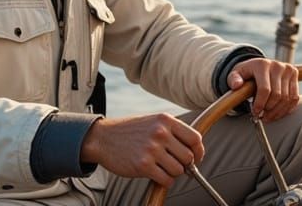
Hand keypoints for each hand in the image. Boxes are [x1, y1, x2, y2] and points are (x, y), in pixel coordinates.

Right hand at [79, 114, 203, 187]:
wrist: (102, 138)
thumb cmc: (129, 131)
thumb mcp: (152, 122)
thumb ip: (172, 132)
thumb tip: (194, 151)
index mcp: (165, 120)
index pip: (195, 138)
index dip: (199, 152)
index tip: (196, 158)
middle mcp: (160, 133)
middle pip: (188, 157)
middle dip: (185, 165)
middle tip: (177, 166)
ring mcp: (152, 149)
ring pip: (178, 170)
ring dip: (173, 173)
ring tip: (162, 169)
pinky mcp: (143, 165)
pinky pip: (166, 180)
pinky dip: (164, 181)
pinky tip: (156, 175)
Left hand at [228, 58, 299, 122]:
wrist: (258, 65)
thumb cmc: (246, 73)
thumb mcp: (235, 74)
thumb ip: (233, 79)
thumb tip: (236, 85)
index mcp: (262, 64)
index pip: (265, 89)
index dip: (260, 104)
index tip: (255, 112)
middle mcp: (277, 65)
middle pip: (277, 95)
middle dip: (269, 110)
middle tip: (261, 116)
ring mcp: (287, 69)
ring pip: (287, 98)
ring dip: (278, 112)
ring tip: (268, 117)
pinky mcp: (294, 74)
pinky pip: (294, 97)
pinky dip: (287, 109)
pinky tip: (277, 112)